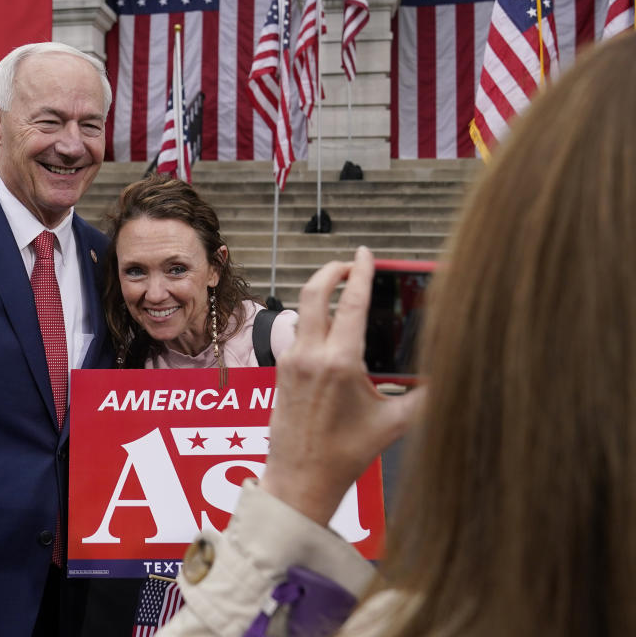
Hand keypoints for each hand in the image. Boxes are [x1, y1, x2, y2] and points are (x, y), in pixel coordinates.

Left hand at [261, 247, 423, 524]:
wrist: (300, 479)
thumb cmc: (345, 454)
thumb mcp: (394, 423)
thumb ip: (424, 395)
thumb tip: (450, 375)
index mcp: (339, 363)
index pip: (351, 303)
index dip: (361, 273)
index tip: (367, 253)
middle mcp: (311, 355)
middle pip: (314, 292)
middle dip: (332, 270)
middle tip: (351, 264)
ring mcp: (292, 361)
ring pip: (303, 310)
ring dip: (321, 293)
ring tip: (343, 291)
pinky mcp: (282, 370)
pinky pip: (299, 332)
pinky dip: (315, 319)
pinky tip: (332, 328)